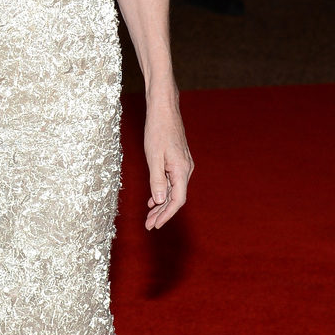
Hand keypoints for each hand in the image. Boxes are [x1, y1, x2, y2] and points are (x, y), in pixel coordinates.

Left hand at [144, 97, 193, 228]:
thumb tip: (160, 200)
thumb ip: (157, 180)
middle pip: (176, 198)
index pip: (177, 200)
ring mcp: (183, 165)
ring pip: (174, 190)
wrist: (164, 109)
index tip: (155, 225)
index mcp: (181, 170)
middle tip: (148, 225)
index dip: (166, 214)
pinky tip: (154, 200)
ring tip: (149, 216)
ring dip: (161, 204)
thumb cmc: (157, 130)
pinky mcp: (178, 161)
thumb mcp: (153, 157)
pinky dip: (163, 192)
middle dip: (162, 213)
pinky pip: (172, 181)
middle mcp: (186, 169)